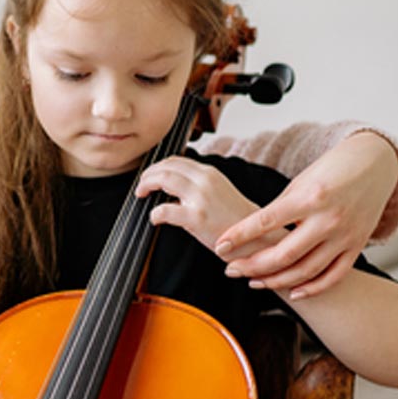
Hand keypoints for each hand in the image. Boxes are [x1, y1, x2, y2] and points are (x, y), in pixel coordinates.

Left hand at [136, 156, 269, 251]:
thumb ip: (198, 184)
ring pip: (164, 179)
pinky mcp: (196, 217)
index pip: (176, 160)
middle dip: (148, 174)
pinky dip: (155, 213)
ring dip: (147, 185)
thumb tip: (174, 185)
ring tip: (142, 194)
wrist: (256, 237)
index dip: (158, 167)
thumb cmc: (235, 220)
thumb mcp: (218, 191)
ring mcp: (200, 198)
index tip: (150, 176)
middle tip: (141, 186)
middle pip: (166, 166)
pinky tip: (155, 218)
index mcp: (209, 173)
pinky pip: (166, 210)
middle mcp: (205, 180)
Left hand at [214, 131, 397, 297]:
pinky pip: (333, 276)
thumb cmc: (332, 169)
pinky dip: (313, 289)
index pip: (266, 221)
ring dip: (276, 282)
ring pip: (305, 271)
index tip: (219, 246)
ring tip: (253, 282)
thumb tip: (251, 234)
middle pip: (284, 255)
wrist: (376, 164)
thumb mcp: (301, 181)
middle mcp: (328, 219)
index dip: (239, 236)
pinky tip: (293, 293)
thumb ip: (279, 208)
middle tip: (231, 269)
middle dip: (252, 266)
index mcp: (310, 197)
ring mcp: (345, 236)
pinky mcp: (357, 246)